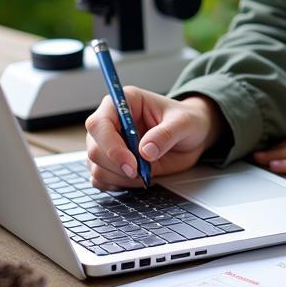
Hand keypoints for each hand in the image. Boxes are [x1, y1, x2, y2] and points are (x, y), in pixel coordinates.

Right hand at [85, 91, 222, 189]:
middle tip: (143, 172)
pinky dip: (117, 184)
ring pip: (95, 167)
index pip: (99, 124)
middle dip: (117, 166)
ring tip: (146, 172)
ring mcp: (108, 143)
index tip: (132, 165)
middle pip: (94, 148)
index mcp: (124, 102)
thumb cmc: (187, 121)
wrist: (192, 136)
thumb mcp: (184, 123)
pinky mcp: (110, 162)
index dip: (111, 147)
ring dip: (120, 177)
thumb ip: (165, 134)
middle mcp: (111, 122)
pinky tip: (137, 178)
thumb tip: (145, 151)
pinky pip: (101, 179)